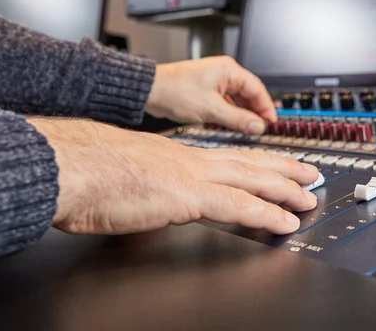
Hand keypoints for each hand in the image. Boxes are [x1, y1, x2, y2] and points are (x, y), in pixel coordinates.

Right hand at [29, 118, 318, 235]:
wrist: (66, 165)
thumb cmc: (86, 171)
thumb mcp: (127, 173)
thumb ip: (149, 182)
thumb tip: (154, 193)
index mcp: (176, 155)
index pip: (227, 157)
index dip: (257, 161)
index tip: (276, 166)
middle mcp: (189, 160)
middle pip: (249, 162)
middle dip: (283, 168)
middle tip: (309, 173)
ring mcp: (190, 175)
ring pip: (252, 179)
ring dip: (284, 189)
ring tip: (308, 197)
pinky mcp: (185, 195)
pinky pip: (236, 204)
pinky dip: (264, 212)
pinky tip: (283, 220)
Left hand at [147, 56, 275, 134]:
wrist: (150, 91)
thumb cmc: (175, 91)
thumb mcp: (211, 109)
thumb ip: (237, 119)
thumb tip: (257, 126)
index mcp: (229, 70)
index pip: (257, 89)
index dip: (266, 107)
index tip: (271, 122)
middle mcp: (223, 73)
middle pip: (248, 94)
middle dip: (254, 112)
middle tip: (260, 129)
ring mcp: (214, 82)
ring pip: (236, 100)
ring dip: (241, 115)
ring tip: (246, 130)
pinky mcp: (205, 91)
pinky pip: (225, 103)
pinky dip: (229, 114)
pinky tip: (229, 126)